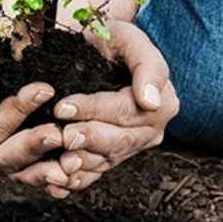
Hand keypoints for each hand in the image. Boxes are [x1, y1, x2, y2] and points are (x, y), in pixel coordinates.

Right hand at [0, 0, 71, 196]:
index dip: (15, 114)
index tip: (44, 89)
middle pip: (6, 158)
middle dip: (34, 145)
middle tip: (61, 131)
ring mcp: (3, 156)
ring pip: (25, 171)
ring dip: (50, 167)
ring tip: (75, 158)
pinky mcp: (24, 154)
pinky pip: (39, 171)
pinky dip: (57, 172)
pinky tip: (78, 168)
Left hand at [55, 19, 178, 192]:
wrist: (101, 49)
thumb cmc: (115, 40)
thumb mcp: (132, 39)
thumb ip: (147, 66)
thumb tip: (151, 100)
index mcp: (162, 102)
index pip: (125, 110)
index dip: (93, 109)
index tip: (64, 106)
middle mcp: (150, 129)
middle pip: (118, 140)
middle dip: (88, 139)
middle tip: (62, 135)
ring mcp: (132, 145)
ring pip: (107, 160)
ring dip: (82, 163)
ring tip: (60, 161)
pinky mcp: (113, 155)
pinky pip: (97, 172)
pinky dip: (79, 179)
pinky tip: (60, 182)